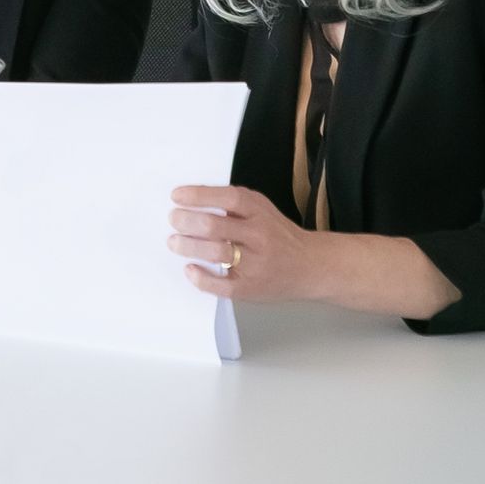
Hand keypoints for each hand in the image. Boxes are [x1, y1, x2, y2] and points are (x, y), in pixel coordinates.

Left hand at [167, 184, 329, 301]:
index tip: (177, 196)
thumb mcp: (263, 210)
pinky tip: (190, 269)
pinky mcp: (250, 288)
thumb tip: (193, 200)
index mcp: (260, 213)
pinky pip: (221, 284)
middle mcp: (258, 236)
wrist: (310, 267)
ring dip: (189, 246)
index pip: (227, 198)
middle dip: (187, 221)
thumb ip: (234, 204)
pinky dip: (201, 278)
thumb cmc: (278, 235)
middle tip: (173, 219)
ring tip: (174, 242)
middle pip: (215, 226)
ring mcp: (255, 264)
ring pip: (215, 253)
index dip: (199, 195)